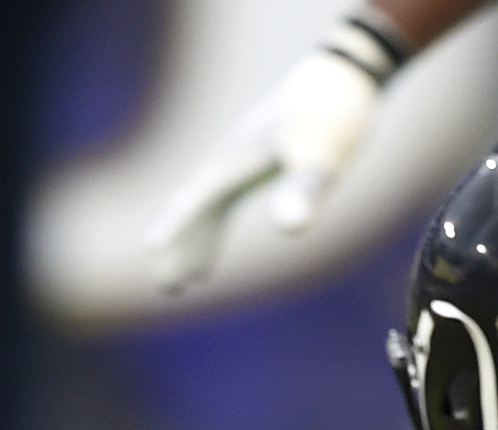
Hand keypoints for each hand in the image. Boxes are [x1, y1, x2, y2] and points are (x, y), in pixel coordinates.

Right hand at [147, 46, 383, 292]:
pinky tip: (208, 261)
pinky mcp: (253, 166)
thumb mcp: (323, 154)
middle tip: (168, 288)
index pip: (197, 199)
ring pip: (202, 211)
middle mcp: (229, 161)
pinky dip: (209, 234)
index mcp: (236, 160)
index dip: (177, 227)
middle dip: (179, 246)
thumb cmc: (333, 113)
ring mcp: (238, 162)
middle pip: (192, 208)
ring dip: (191, 246)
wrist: (344, 72)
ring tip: (185, 285)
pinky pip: (218, 207)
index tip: (153, 251)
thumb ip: (305, 189)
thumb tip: (291, 230)